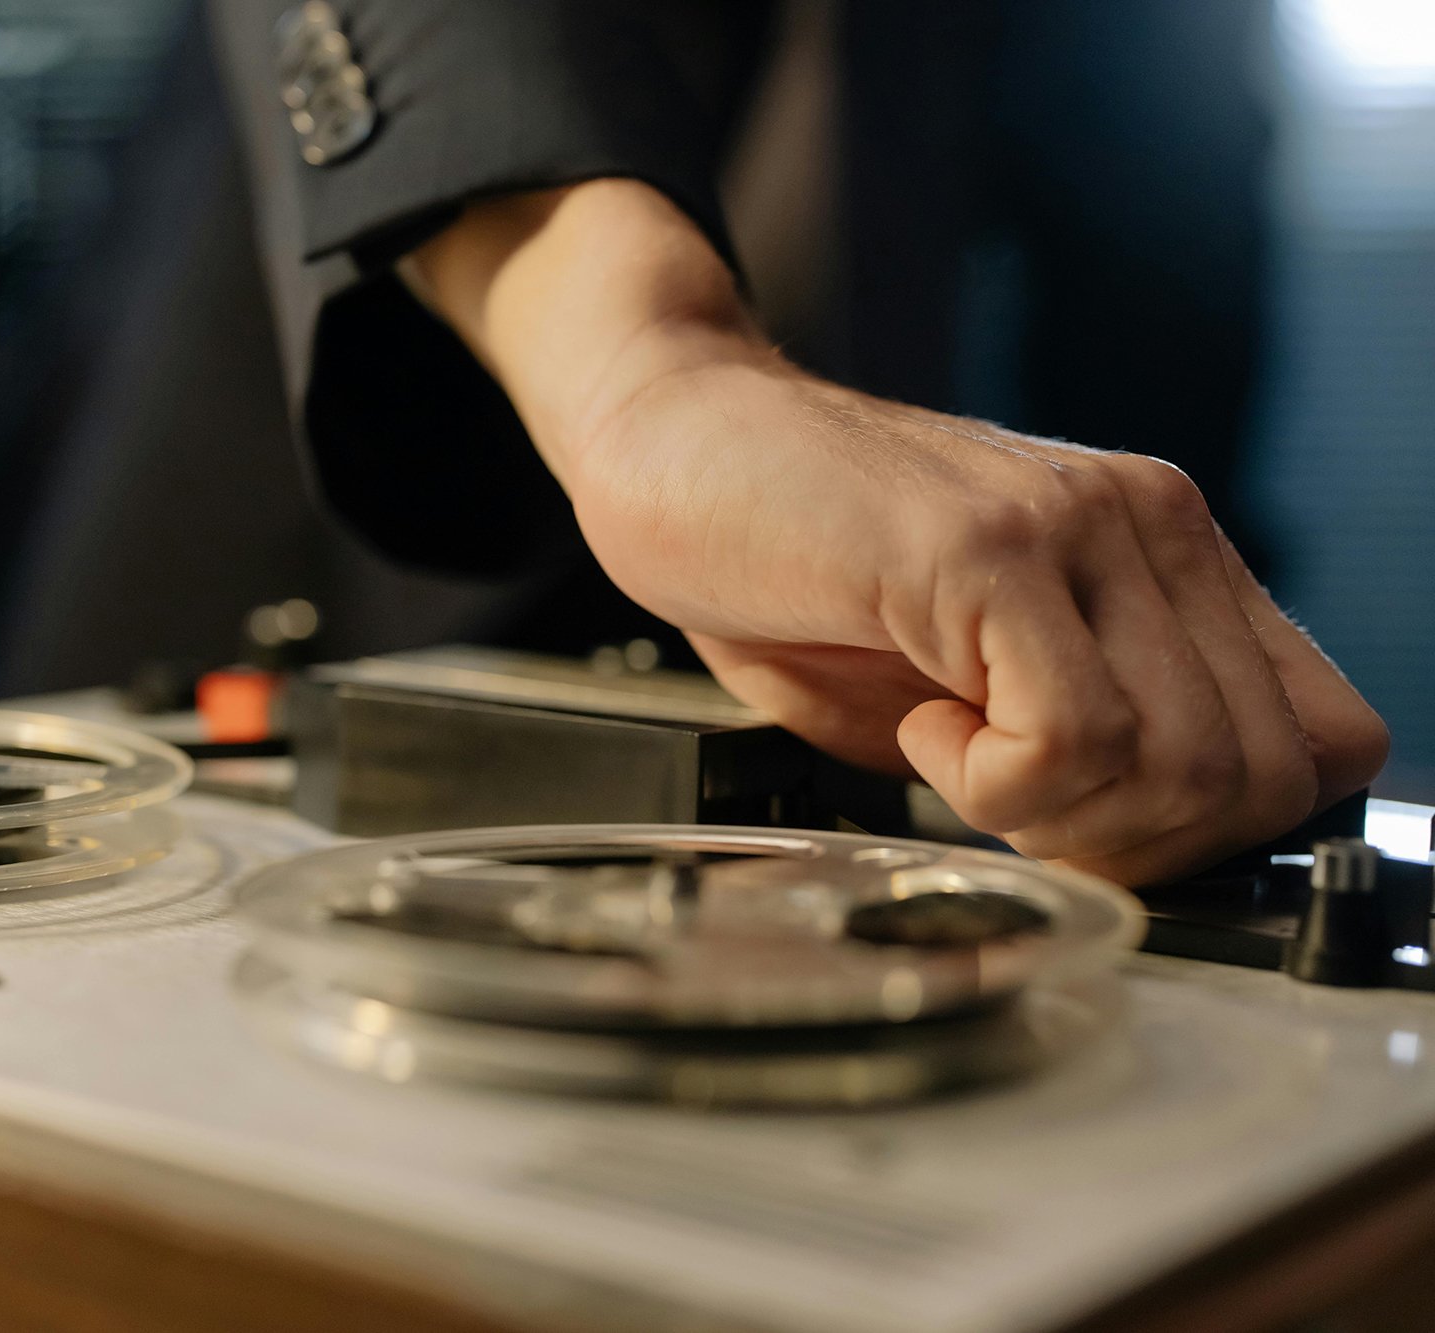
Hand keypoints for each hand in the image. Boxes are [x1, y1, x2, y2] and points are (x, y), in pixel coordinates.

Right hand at [404, 180, 1387, 884]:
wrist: (672, 434)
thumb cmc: (796, 559)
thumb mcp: (968, 661)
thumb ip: (1081, 733)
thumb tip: (1147, 843)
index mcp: (1164, 549)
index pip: (1322, 740)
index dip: (1221, 829)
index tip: (1090, 822)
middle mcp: (1149, 523)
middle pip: (1265, 778)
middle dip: (1133, 845)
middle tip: (1005, 803)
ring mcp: (1077, 526)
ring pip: (1184, 767)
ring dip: (1058, 814)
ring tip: (946, 749)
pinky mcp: (986, 549)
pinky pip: (1070, 737)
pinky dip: (988, 782)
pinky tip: (916, 726)